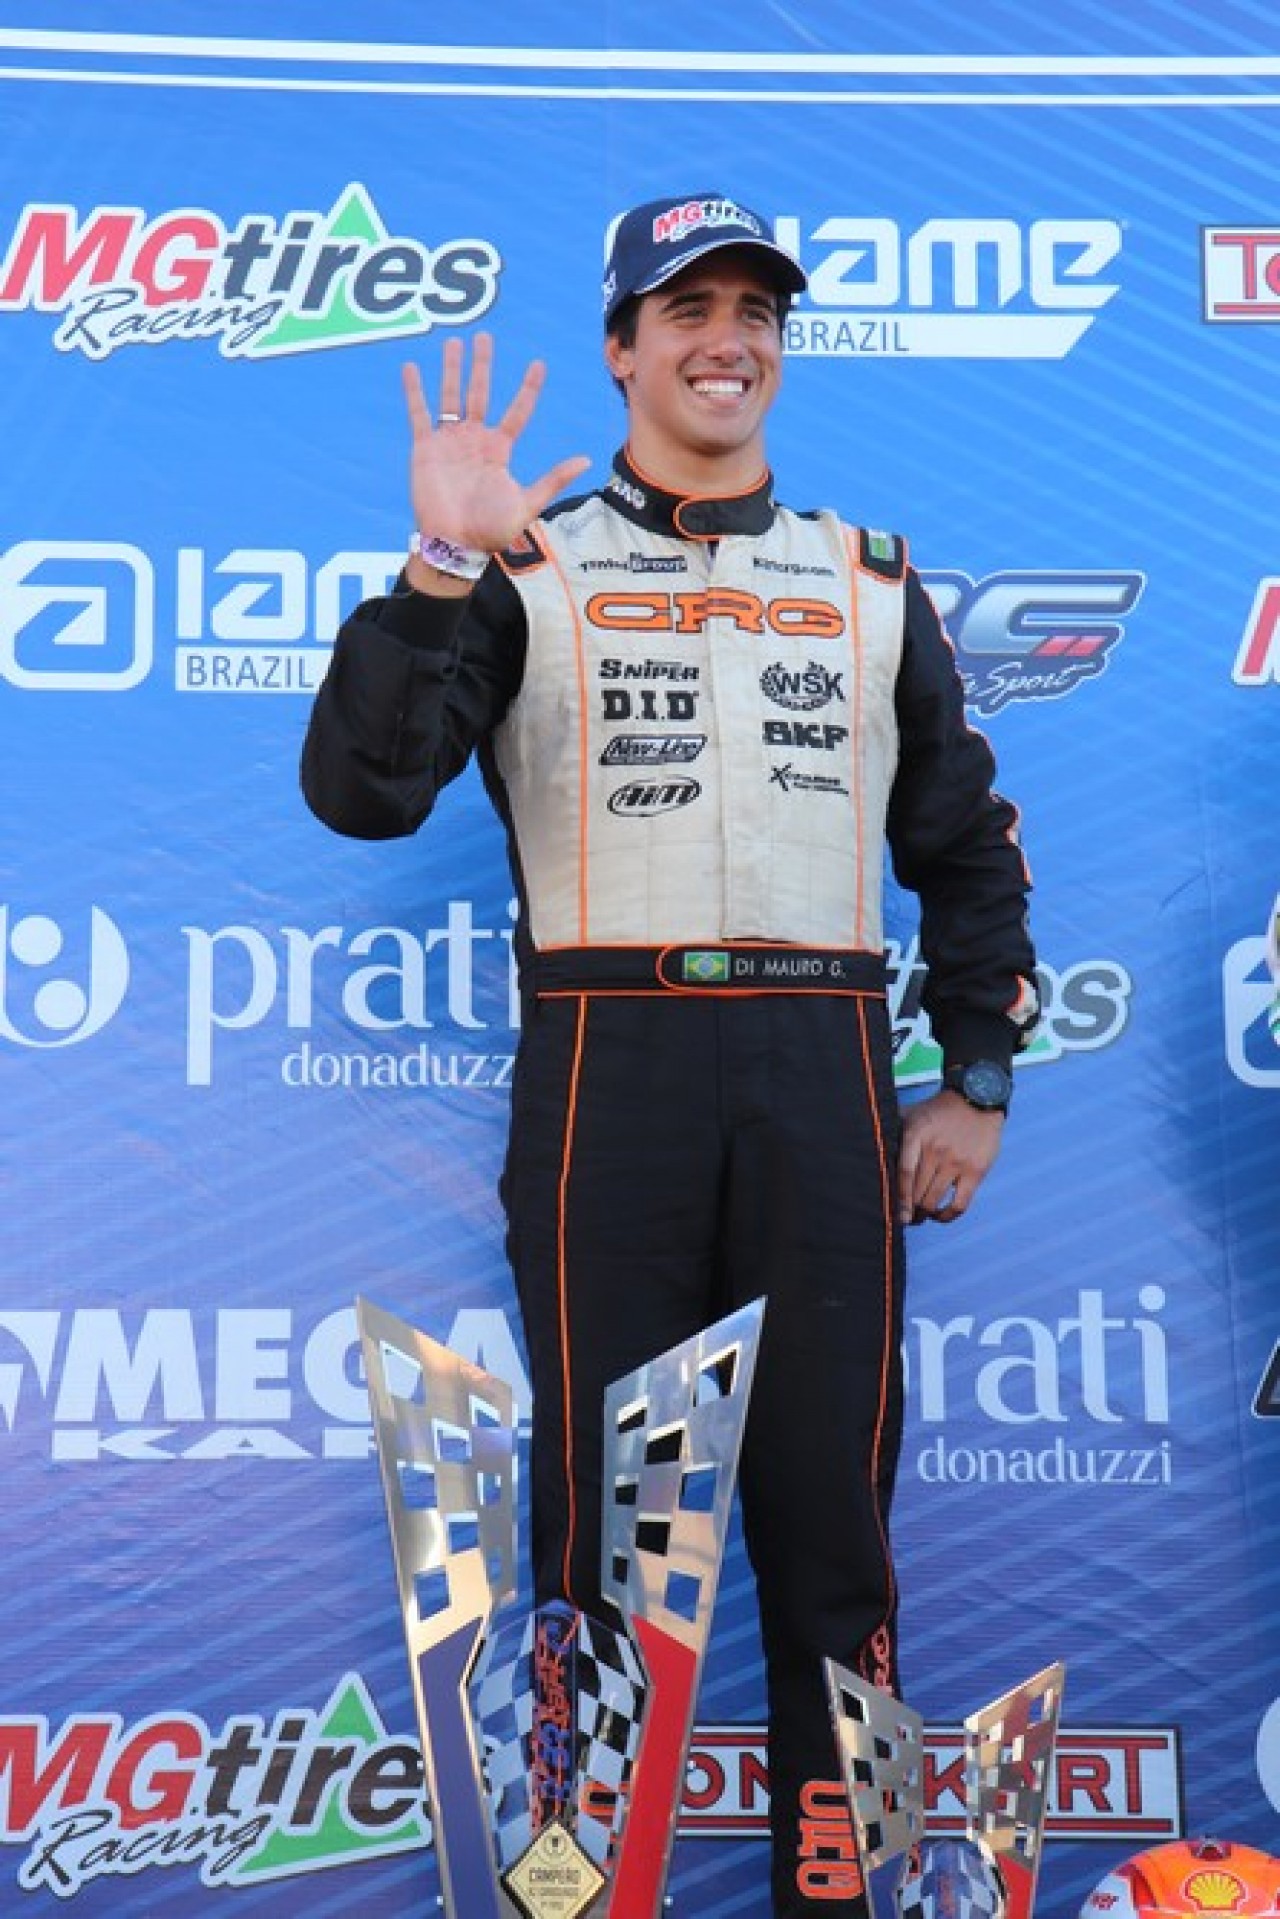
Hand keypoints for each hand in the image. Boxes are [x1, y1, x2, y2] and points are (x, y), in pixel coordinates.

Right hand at [402, 334, 589, 564]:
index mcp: (499, 449)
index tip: (539, 364)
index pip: (517, 411)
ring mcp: (449, 441)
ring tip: (454, 341)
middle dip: (482, 365)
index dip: (528, 388)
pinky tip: (410, 367)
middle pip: (480, 392)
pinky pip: (418, 413)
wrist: (455, 544)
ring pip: (450, 395)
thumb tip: (586, 460)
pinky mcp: (425, 448)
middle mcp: (474, 439)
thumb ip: (554, 479)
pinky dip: (414, 391)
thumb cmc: (491, 530)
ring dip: (452, 368)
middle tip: (484, 336)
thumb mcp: (528, 503)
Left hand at [897, 1089, 1004, 1225]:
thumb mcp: (912, 1114)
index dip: (899, 1198)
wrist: (978, 1099)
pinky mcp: (976, 1171)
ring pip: (935, 1199)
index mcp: (916, 1135)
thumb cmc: (939, 1111)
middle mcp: (936, 1150)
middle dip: (909, 1209)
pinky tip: (940, 1216)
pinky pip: (960, 1203)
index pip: (905, 1173)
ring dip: (925, 1214)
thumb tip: (871, 1148)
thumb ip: (893, 1130)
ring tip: (919, 1217)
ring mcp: (956, 1162)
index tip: (896, 1216)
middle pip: (917, 1191)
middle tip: (905, 1217)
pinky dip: (948, 1216)